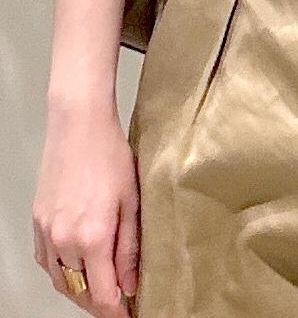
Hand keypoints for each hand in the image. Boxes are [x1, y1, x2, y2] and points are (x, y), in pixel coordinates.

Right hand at [33, 98, 139, 315]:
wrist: (78, 126)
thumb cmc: (110, 156)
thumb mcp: (131, 202)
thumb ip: (129, 248)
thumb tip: (131, 285)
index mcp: (92, 238)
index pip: (102, 296)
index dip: (116, 312)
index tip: (129, 316)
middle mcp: (64, 241)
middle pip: (79, 293)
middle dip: (99, 303)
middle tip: (120, 302)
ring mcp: (47, 233)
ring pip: (60, 281)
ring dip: (79, 291)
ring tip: (101, 288)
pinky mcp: (38, 222)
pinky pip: (47, 262)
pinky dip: (62, 272)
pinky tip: (77, 266)